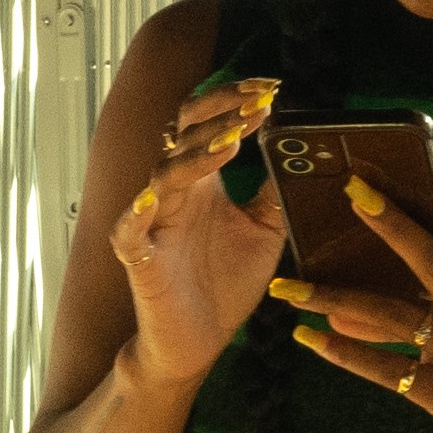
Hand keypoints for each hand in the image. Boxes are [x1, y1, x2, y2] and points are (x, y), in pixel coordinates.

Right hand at [113, 78, 289, 393]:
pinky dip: (137, 214)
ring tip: (231, 141)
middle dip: (220, 114)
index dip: (235, 100)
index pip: (210, 121)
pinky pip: (130, 231)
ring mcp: (154, 222)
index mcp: (203, 179)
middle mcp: (175, 192)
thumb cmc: (224, 284)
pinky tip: (151, 199)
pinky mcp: (140, 259)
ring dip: (197, 155)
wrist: (196, 343)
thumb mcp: (265, 230)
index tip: (272, 90)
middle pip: (183, 132)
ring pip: (164, 174)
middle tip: (258, 104)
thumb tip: (303, 151)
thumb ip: (276, 191)